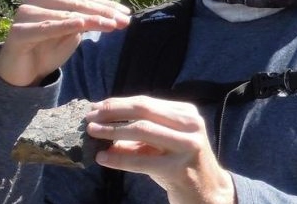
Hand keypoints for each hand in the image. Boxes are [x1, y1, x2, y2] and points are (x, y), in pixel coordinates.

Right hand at [0, 0, 130, 85]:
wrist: (25, 71)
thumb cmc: (49, 45)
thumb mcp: (73, 26)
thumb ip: (84, 6)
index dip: (106, 6)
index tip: (127, 14)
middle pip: (76, 5)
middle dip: (103, 13)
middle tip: (125, 21)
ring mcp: (25, 13)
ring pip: (65, 15)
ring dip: (90, 20)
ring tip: (112, 25)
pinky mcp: (18, 32)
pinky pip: (45, 28)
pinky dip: (64, 26)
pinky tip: (80, 25)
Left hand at [87, 96, 234, 203]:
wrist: (207, 193)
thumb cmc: (180, 165)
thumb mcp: (163, 144)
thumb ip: (139, 133)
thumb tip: (103, 124)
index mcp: (187, 114)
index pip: (146, 102)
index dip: (118, 104)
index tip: (96, 107)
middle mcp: (191, 125)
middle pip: (144, 111)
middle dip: (113, 112)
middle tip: (90, 118)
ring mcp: (187, 146)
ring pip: (142, 130)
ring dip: (112, 131)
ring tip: (93, 133)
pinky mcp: (179, 168)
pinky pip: (141, 161)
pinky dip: (118, 158)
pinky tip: (102, 157)